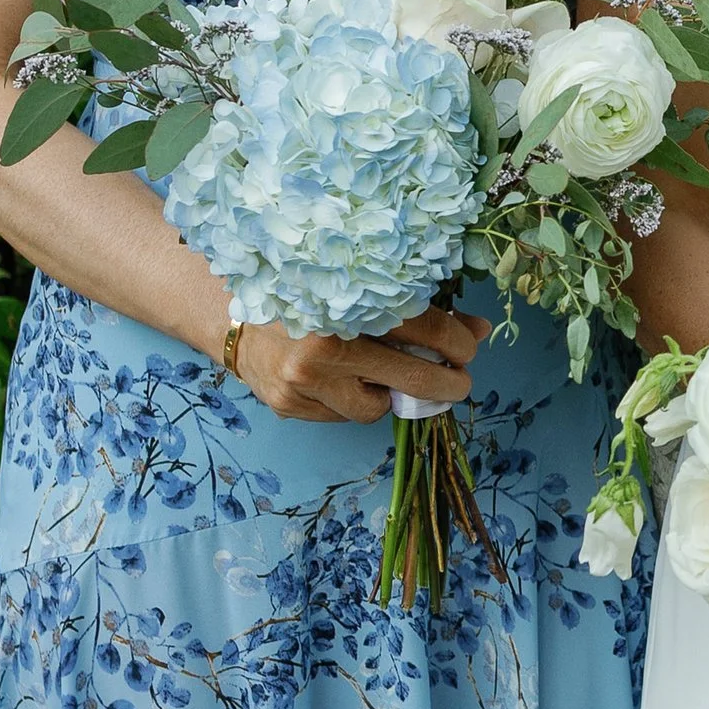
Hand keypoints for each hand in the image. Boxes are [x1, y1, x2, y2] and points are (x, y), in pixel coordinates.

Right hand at [229, 304, 487, 424]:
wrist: (232, 316)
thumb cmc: (305, 296)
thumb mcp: (358, 292)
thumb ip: (415, 309)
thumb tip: (476, 331)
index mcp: (347, 304)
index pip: (423, 327)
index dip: (457, 341)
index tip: (469, 347)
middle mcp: (324, 345)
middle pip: (412, 377)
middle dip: (446, 383)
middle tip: (459, 381)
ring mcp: (304, 382)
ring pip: (376, 408)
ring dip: (389, 395)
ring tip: (381, 376)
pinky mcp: (290, 405)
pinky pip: (343, 416)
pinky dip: (352, 400)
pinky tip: (341, 380)